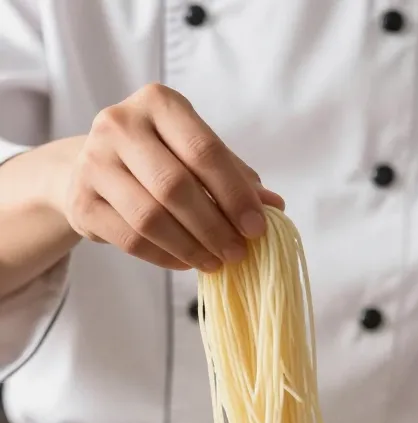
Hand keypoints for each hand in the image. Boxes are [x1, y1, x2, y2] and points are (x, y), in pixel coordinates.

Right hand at [51, 83, 283, 271]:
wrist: (88, 169)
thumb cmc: (156, 159)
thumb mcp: (194, 155)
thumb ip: (233, 175)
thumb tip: (274, 205)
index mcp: (157, 103)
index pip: (203, 150)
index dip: (234, 194)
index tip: (257, 228)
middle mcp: (120, 124)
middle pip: (175, 186)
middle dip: (214, 227)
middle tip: (238, 253)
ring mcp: (94, 162)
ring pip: (151, 217)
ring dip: (191, 247)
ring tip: (216, 262)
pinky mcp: (81, 202)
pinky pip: (131, 239)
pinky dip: (165, 257)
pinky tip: (187, 263)